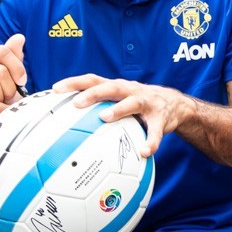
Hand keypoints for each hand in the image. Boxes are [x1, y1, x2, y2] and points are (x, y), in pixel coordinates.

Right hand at [0, 35, 27, 140]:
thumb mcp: (8, 76)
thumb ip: (12, 57)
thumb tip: (19, 38)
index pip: (1, 51)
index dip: (16, 66)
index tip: (21, 79)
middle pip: (0, 71)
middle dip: (10, 88)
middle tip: (6, 96)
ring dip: (2, 99)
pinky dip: (0, 111)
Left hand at [59, 76, 194, 158]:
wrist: (175, 104)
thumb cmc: (139, 103)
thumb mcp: (120, 100)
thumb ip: (100, 107)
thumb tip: (69, 123)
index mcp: (118, 87)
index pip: (93, 80)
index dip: (75, 82)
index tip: (56, 89)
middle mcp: (131, 91)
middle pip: (110, 88)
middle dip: (93, 93)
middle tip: (76, 103)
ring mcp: (147, 104)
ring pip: (132, 103)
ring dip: (118, 109)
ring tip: (105, 117)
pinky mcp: (161, 119)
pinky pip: (156, 132)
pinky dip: (151, 141)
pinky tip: (144, 152)